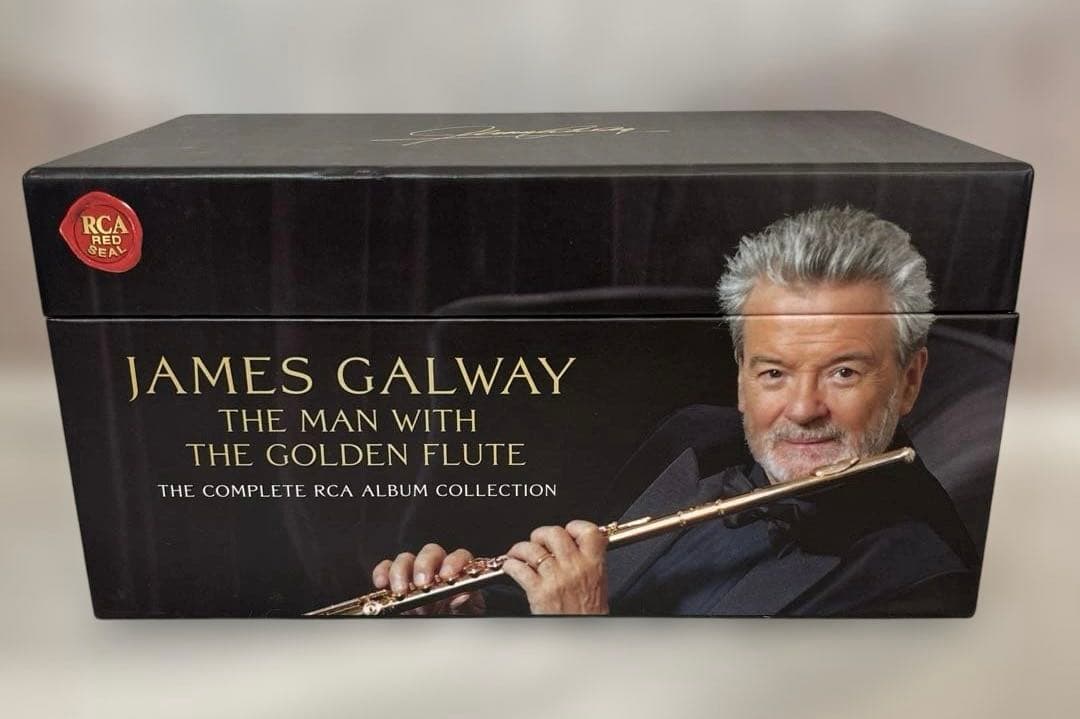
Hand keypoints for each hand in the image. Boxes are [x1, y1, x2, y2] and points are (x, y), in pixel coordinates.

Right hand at [371, 543, 485, 615]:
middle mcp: (436, 571)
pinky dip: (382, 573)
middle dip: (424, 565)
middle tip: (421, 583)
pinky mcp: (396, 584)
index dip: (454, 562)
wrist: (441, 639)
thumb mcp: (465, 614)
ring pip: (406, 559)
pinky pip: (386, 569)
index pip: (460, 556)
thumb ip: (465, 604)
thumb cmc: (455, 619)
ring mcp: (415, 575)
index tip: (447, 576)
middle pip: (431, 552)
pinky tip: (382, 584)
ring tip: (400, 591)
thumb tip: (462, 595)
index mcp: (458, 575)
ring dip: (401, 572)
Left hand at [501, 520, 608, 614]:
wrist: (581, 640)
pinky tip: (511, 567)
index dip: (574, 526)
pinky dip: (510, 565)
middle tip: (537, 541)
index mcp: (594, 565)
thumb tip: (576, 543)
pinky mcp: (538, 591)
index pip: (588, 531)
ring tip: (518, 553)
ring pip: (532, 548)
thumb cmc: (588, 615)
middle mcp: (575, 568)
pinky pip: (518, 568)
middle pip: (554, 533)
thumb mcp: (598, 584)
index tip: (567, 530)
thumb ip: (589, 562)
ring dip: (520, 549)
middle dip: (541, 534)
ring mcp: (555, 578)